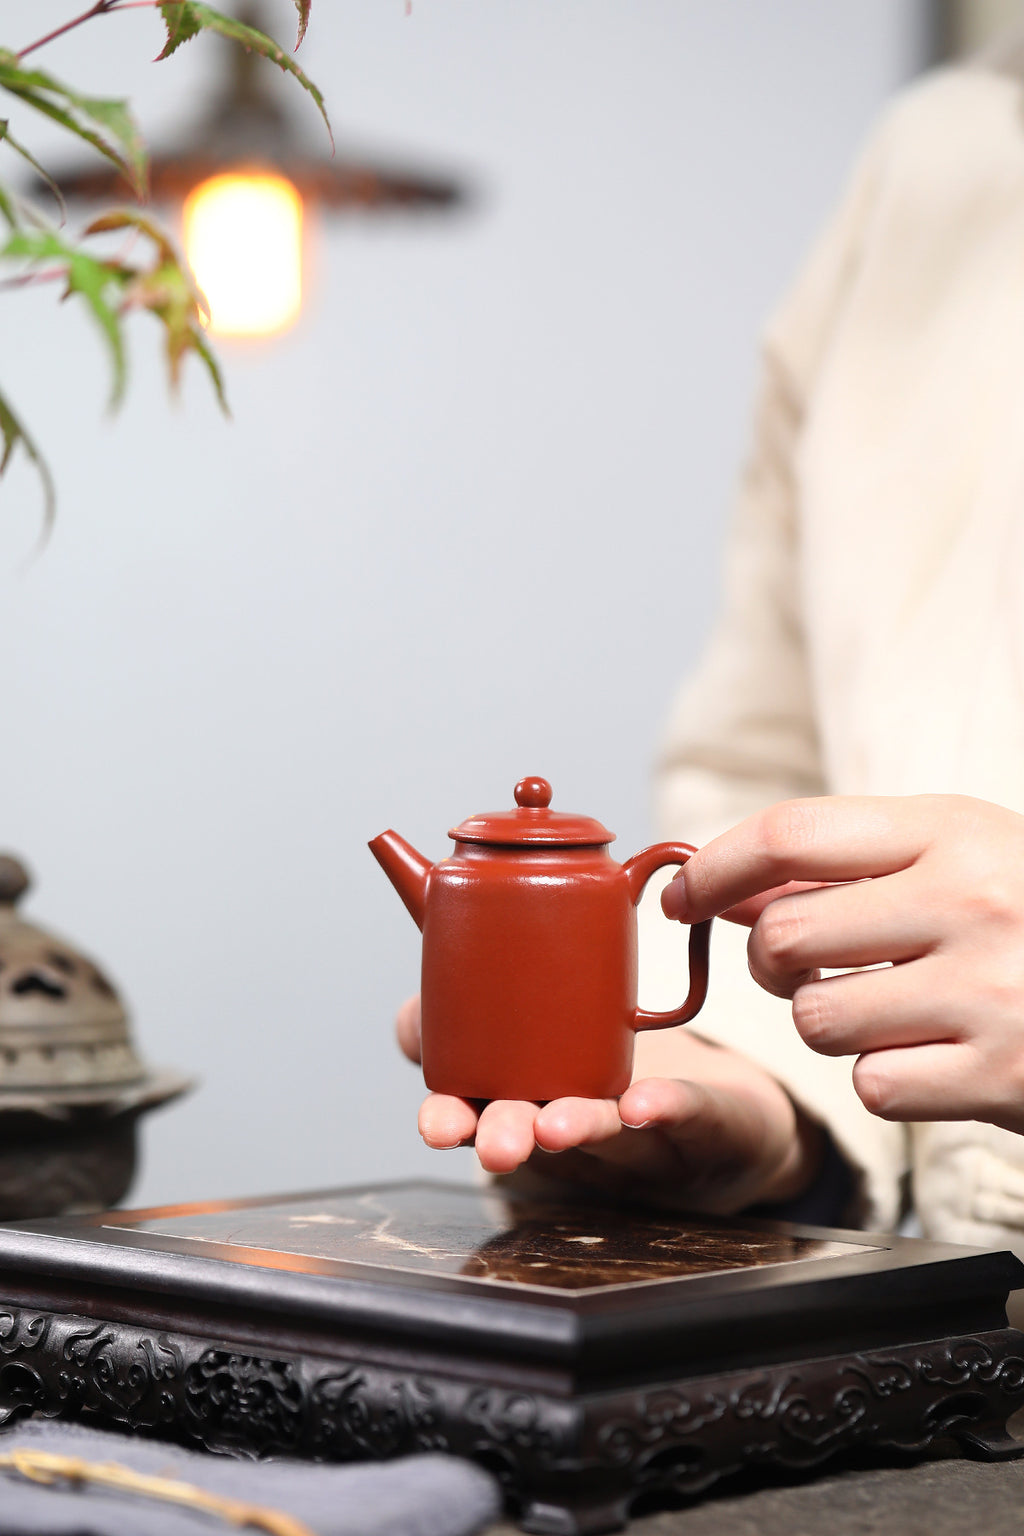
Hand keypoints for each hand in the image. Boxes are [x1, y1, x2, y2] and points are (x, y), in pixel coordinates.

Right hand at [394, 995, 822, 1213]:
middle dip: (504, 1135)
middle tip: (495, 1144)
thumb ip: (483, 972)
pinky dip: (667, 1107)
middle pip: (530, 1131)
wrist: (725, 1126)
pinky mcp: (702, 1118)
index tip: (436, 1122)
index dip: (449, 1112)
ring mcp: (641, 1124)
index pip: (476, 1101)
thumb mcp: (542, 1022)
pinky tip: (650, 1104)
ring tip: (556, 1126)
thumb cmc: (616, 1073)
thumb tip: (420, 897)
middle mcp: (572, 1115)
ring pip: (603, 1130)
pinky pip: (687, 1113)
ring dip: (576, 1127)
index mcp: (526, 1090)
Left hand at [662, 794, 1023, 1132]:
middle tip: (800, 965)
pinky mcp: (1002, 1075)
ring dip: (827, 1023)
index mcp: (955, 831)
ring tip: (886, 1009)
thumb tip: (720, 888)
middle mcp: (971, 900)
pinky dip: (886, 1080)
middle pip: (782, 935)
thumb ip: (848, 866)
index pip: (791, 834)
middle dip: (768, 960)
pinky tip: (936, 1055)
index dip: (715, 866)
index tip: (683, 894)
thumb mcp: (960, 855)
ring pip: (815, 1018)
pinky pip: (872, 1086)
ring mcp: (989, 990)